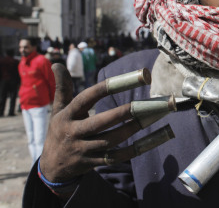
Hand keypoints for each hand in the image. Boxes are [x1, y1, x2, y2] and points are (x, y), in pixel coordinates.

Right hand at [39, 64, 149, 183]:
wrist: (52, 168)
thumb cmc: (60, 130)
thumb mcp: (58, 109)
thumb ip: (62, 87)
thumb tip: (56, 62)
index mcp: (67, 115)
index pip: (86, 98)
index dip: (106, 87)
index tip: (129, 79)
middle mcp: (73, 133)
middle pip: (100, 122)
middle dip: (123, 113)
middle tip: (145, 103)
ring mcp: (83, 150)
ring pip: (111, 140)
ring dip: (132, 129)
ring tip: (152, 117)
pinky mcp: (93, 164)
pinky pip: (116, 157)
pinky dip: (135, 149)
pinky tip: (152, 140)